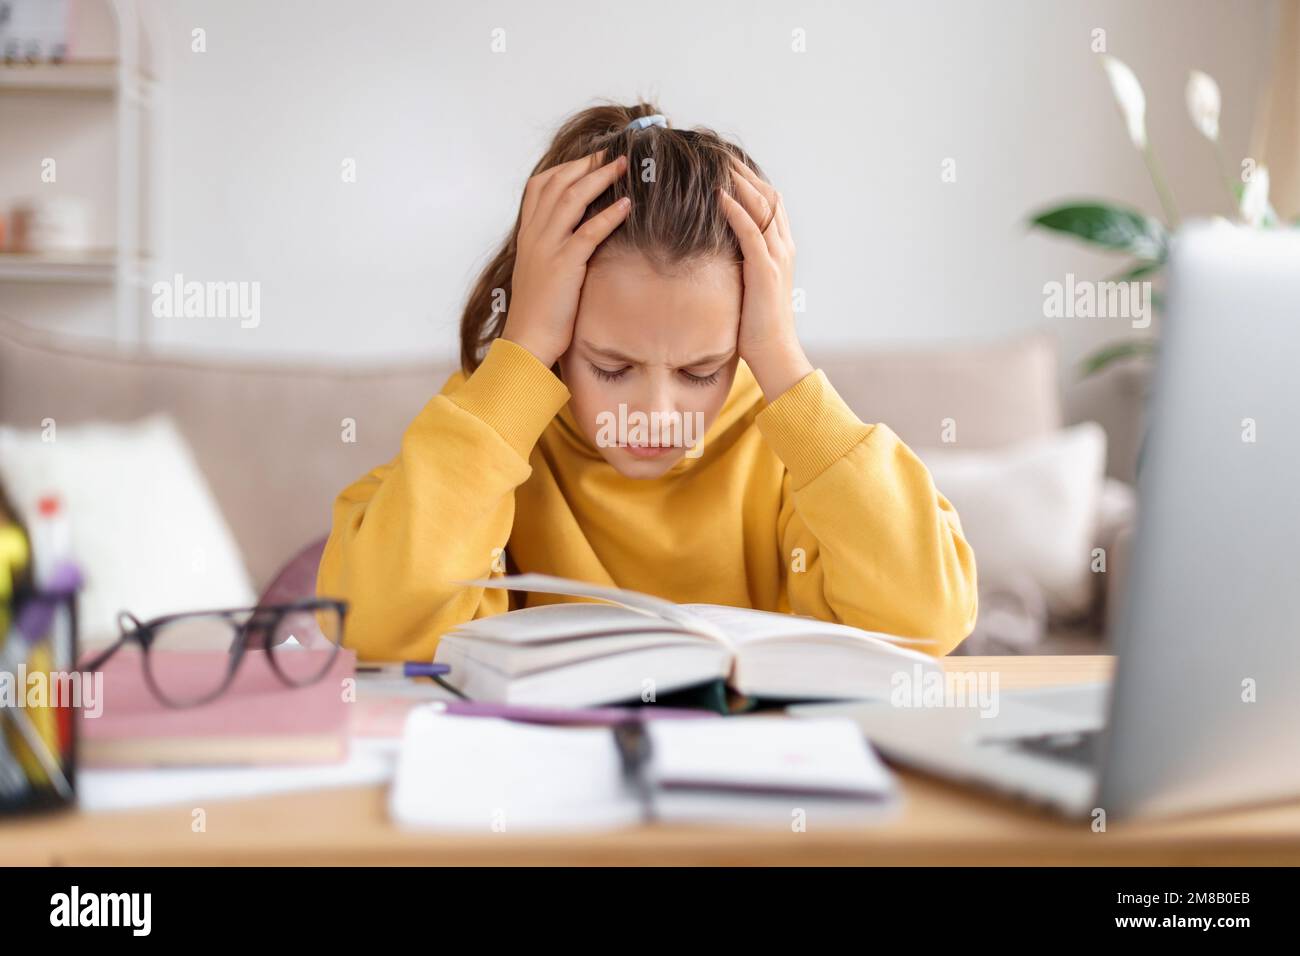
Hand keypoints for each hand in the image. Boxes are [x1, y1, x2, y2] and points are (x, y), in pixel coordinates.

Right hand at [501, 149, 632, 366]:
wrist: (528, 339)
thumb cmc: (539, 311)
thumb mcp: (540, 272)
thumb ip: (551, 250)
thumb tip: (574, 239)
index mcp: (527, 235)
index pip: (539, 187)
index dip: (564, 168)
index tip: (587, 160)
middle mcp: (534, 235)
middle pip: (557, 184)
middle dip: (585, 165)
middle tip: (611, 155)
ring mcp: (548, 248)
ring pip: (572, 199)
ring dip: (599, 179)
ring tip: (622, 167)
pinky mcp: (565, 264)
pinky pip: (588, 231)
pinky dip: (608, 215)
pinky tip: (626, 205)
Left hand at [719, 159, 812, 400]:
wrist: (773, 351)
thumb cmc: (755, 323)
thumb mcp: (748, 284)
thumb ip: (739, 262)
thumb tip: (716, 248)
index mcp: (781, 248)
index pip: (768, 201)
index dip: (749, 179)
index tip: (726, 162)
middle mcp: (783, 246)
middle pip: (767, 195)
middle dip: (743, 171)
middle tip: (718, 151)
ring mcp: (777, 257)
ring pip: (762, 206)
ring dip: (739, 181)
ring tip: (717, 162)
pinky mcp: (765, 270)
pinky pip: (751, 231)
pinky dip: (736, 210)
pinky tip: (719, 195)